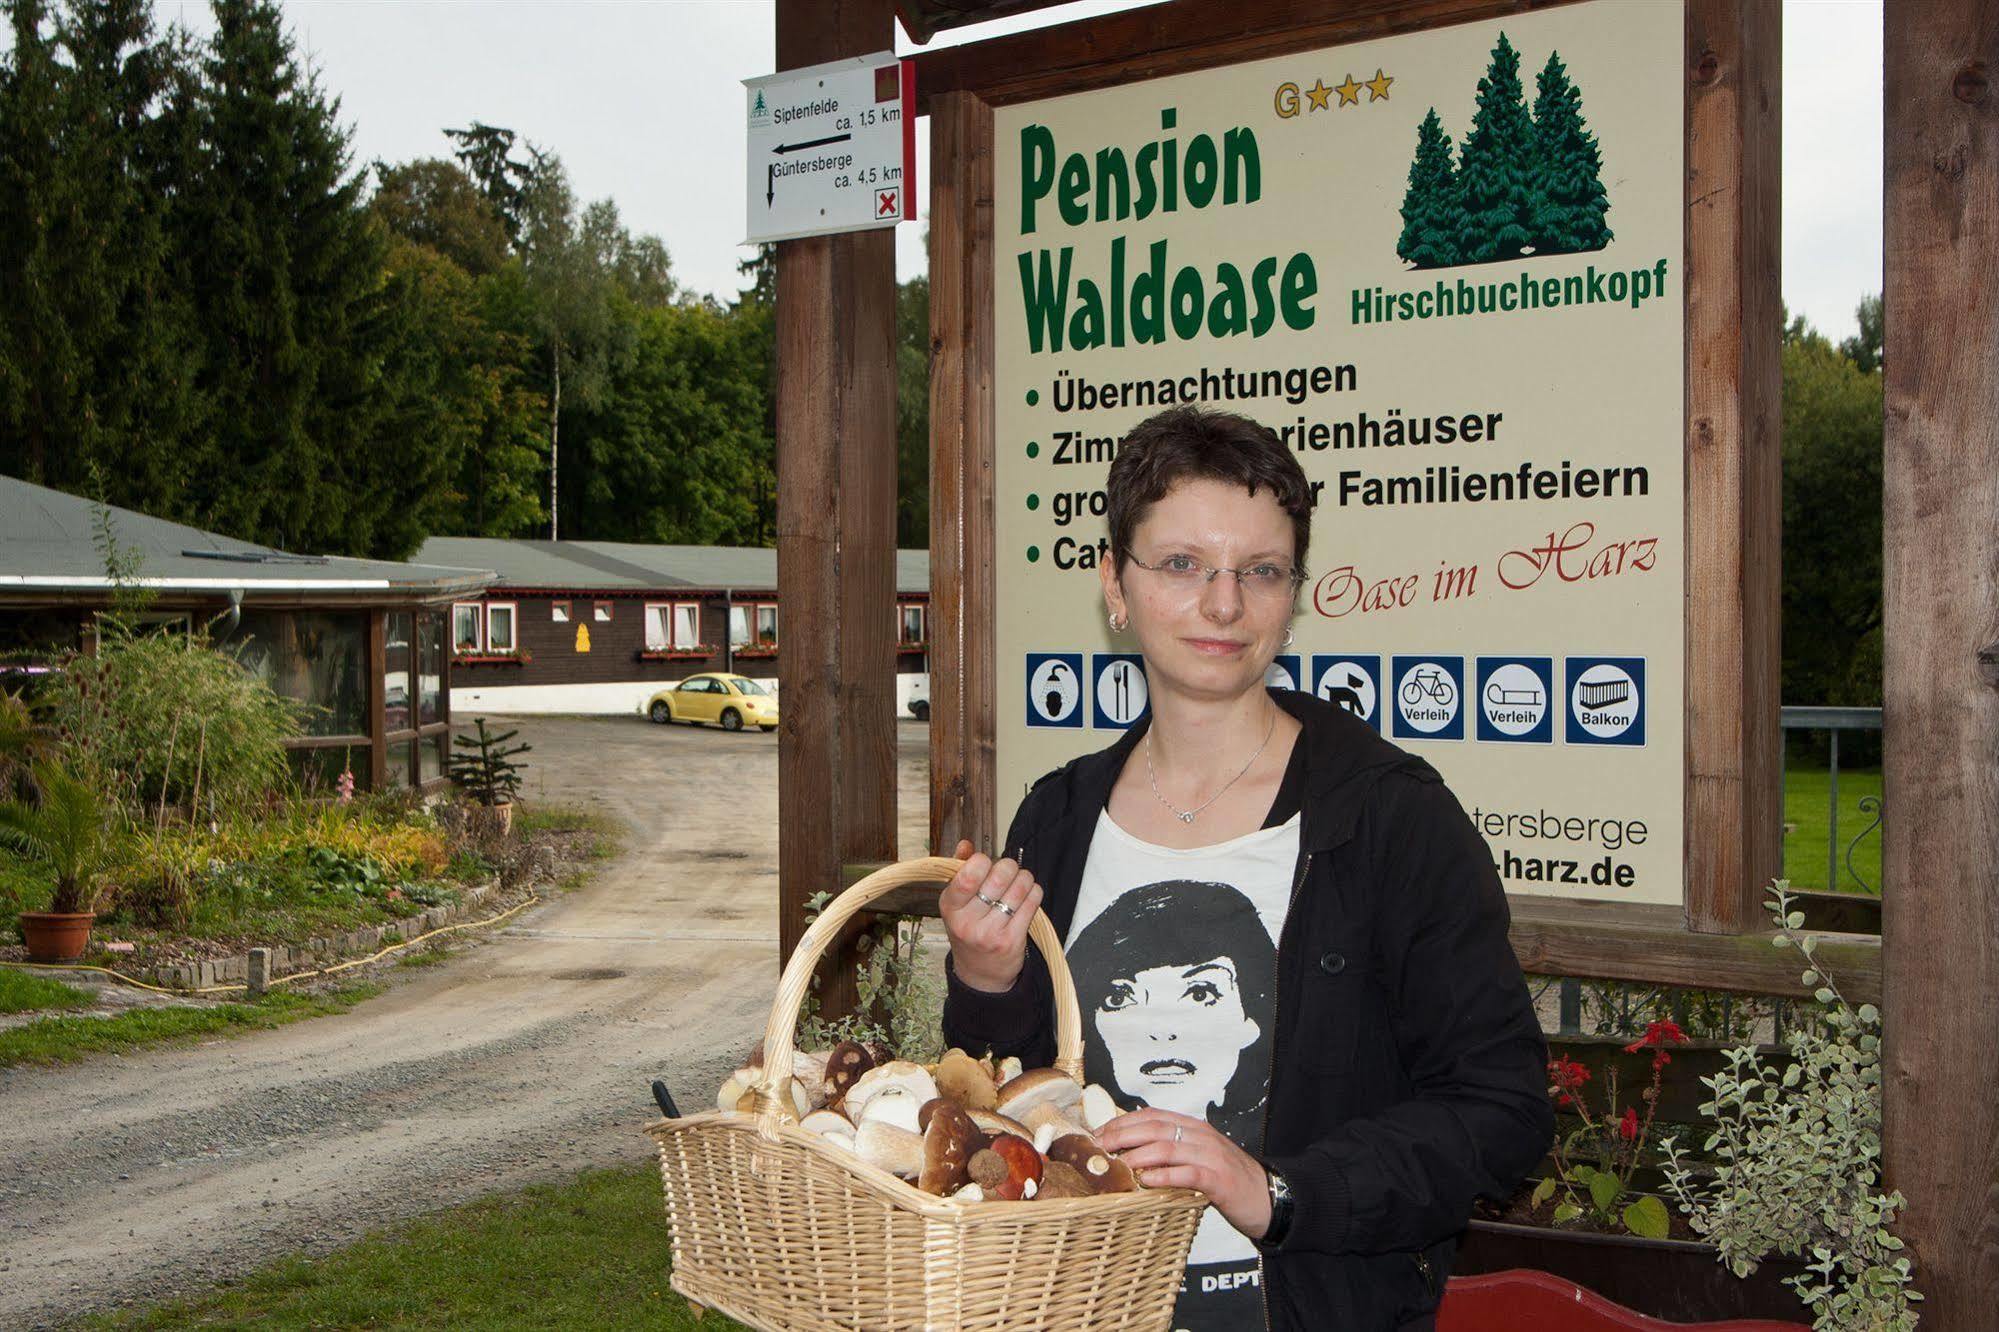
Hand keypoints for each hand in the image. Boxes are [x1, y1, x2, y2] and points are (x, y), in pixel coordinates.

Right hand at [939, 838, 1042, 993]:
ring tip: (1020, 882)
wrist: (980, 973)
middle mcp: (967, 923)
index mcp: (950, 907)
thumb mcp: (956, 903)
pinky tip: (1028, 895)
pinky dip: (1034, 892)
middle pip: (999, 877)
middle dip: (1008, 866)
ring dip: (1024, 878)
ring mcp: (990, 934)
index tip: (985, 863)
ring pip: (1019, 887)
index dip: (982, 861)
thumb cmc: (969, 930)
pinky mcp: (1012, 941)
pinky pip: (1032, 902)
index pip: (967, 876)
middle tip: (1008, 871)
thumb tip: (966, 845)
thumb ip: (960, 871)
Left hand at [1096, 1109, 1273, 1240]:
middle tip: (1099, 1148)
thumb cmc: (1226, 1179)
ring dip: (1138, 1155)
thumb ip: (1171, 1151)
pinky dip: (1164, 1175)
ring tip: (1117, 1165)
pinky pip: (1187, 1173)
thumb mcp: (1197, 1157)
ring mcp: (1211, 1156)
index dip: (1122, 1122)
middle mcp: (1201, 1136)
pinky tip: (1147, 1181)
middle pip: (1154, 1128)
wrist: (1267, 1197)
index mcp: (1193, 1127)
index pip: (1152, 1116)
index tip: (1098, 1134)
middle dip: (1122, 1135)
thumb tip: (1130, 1154)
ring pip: (1167, 1147)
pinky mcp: (1219, 1179)